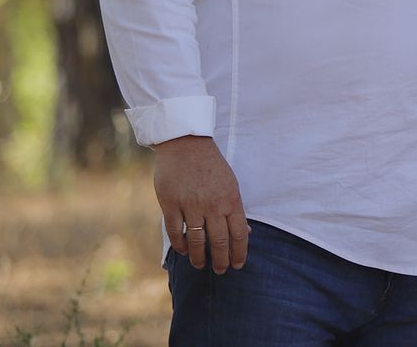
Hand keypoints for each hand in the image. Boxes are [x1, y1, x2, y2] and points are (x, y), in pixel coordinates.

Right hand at [153, 135, 249, 273]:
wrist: (186, 145)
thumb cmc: (211, 166)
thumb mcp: (231, 184)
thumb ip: (235, 209)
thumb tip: (245, 232)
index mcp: (231, 199)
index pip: (239, 233)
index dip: (239, 252)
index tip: (238, 265)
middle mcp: (212, 205)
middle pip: (218, 241)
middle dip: (221, 260)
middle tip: (221, 271)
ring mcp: (191, 205)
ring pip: (196, 240)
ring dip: (199, 257)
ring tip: (201, 265)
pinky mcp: (171, 204)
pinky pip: (175, 231)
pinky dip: (180, 245)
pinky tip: (183, 251)